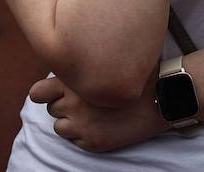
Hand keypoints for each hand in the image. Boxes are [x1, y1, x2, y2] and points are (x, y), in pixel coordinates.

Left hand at [29, 74, 166, 152]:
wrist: (166, 96)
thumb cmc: (141, 75)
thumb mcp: (113, 61)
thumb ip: (86, 67)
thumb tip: (67, 69)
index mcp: (76, 81)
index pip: (38, 92)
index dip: (45, 92)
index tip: (54, 92)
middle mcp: (74, 103)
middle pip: (52, 109)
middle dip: (65, 106)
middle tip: (89, 101)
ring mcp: (82, 125)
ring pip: (61, 127)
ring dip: (73, 122)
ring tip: (97, 114)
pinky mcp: (92, 142)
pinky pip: (76, 141)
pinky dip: (86, 135)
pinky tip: (105, 124)